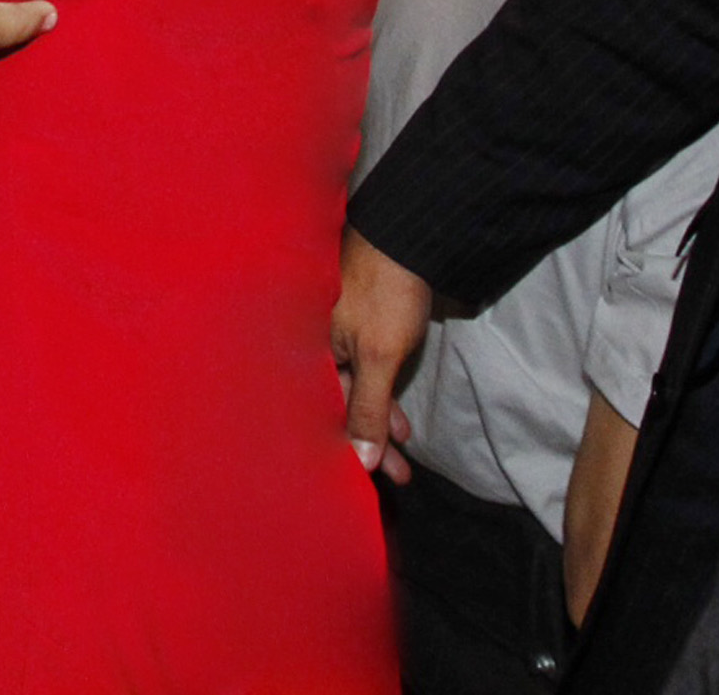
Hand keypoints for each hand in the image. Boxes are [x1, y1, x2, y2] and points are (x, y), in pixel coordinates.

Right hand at [332, 227, 432, 480]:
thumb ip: (368, 408)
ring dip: (380, 422)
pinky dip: (383, 397)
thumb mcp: (380, 356)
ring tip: (405, 452)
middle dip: (370, 442)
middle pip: (339, 405)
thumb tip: (360, 462)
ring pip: (356, 391)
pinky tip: (399, 418)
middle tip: (399, 475)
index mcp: (308, 350)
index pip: (321, 412)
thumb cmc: (385, 294)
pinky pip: (366, 375)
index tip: (371, 479)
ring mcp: (338, 336)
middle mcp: (315, 345)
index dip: (346, 448)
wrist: (410, 240)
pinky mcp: (360, 330)